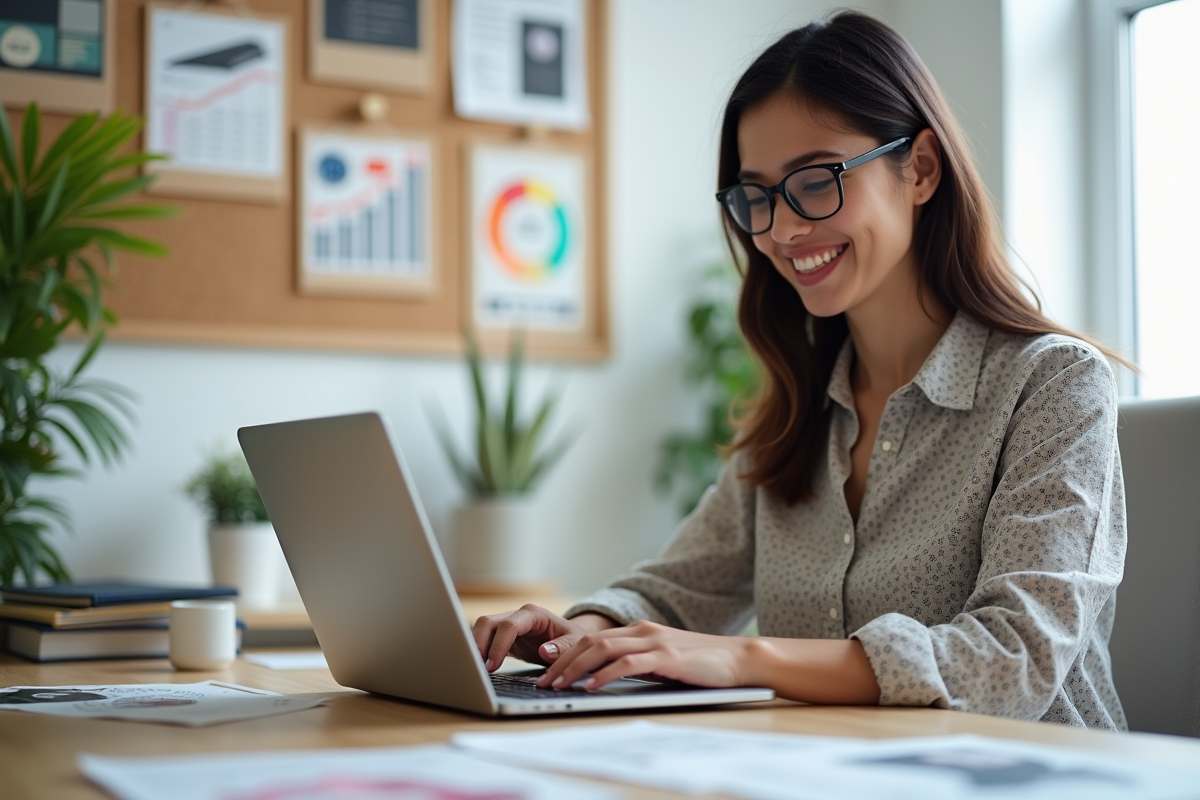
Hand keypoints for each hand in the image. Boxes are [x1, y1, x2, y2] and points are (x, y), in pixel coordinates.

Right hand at [471, 605, 616, 670]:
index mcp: (533, 614)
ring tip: (474, 669)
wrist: (572, 640)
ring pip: (482, 629)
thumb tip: (544, 651)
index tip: (493, 665)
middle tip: (477, 668)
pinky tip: (478, 668)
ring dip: (475, 647)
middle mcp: (517, 616)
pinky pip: (485, 640)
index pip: (509, 626)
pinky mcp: (504, 638)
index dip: (498, 645)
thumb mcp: (575, 643)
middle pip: (488, 622)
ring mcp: (508, 625)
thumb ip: (562, 647)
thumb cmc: (574, 640)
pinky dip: (479, 652)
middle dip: (479, 643)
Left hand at [535, 620, 751, 690]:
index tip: (544, 667)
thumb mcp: (661, 661)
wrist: (739, 659)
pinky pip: (629, 664)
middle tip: (541, 680)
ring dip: (576, 668)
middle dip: (561, 661)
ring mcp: (655, 641)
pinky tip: (592, 686)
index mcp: (638, 631)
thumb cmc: (701, 665)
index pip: (592, 638)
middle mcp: (642, 631)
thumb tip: (603, 679)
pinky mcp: (668, 656)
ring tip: (558, 685)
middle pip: (590, 641)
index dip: (565, 652)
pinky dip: (606, 674)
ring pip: (603, 649)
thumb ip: (636, 663)